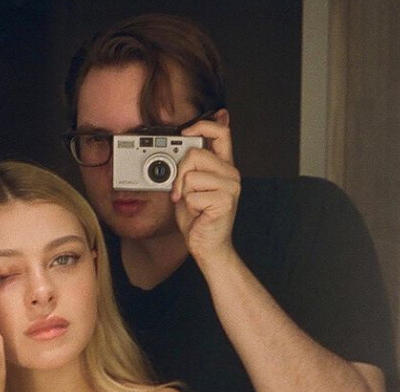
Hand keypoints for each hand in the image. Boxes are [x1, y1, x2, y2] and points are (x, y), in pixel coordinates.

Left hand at [170, 117, 240, 268]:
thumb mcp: (189, 187)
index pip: (221, 133)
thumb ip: (188, 167)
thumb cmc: (198, 218)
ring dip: (184, 194)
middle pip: (195, 154)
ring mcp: (231, 186)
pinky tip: (199, 213)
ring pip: (191, 176)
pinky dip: (189, 206)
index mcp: (223, 166)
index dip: (203, 126)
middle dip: (179, 174)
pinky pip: (192, 195)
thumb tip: (182, 146)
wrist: (207, 245)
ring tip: (194, 205)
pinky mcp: (226, 200)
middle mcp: (230, 173)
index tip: (186, 131)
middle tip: (181, 192)